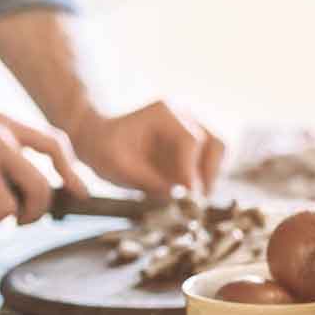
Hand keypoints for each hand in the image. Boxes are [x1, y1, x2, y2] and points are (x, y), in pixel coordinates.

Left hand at [68, 101, 224, 197]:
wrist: (96, 135)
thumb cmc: (102, 146)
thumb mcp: (117, 165)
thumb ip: (148, 180)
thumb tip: (179, 198)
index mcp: (164, 113)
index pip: (191, 141)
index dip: (191, 172)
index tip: (187, 197)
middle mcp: (183, 115)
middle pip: (215, 143)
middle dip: (207, 175)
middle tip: (193, 201)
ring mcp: (191, 127)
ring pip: (218, 152)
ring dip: (209, 178)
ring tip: (189, 199)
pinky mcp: (193, 143)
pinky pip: (212, 161)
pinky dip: (204, 178)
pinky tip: (185, 192)